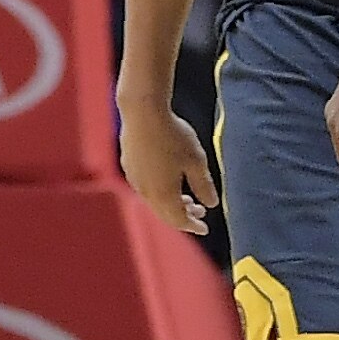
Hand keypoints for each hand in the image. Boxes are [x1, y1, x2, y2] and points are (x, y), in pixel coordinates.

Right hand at [118, 89, 217, 236]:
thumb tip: (210, 204)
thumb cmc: (173, 135)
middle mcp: (146, 191)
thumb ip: (204, 186)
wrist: (143, 112)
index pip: (180, 220)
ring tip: (186, 196)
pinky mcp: (128, 166)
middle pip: (165, 214)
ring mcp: (135, 179)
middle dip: (183, 216)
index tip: (205, 228)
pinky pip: (145, 187)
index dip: (193, 226)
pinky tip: (168, 179)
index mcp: (164, 194)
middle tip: (199, 211)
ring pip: (154, 201)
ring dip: (171, 203)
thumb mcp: (196, 161)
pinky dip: (159, 191)